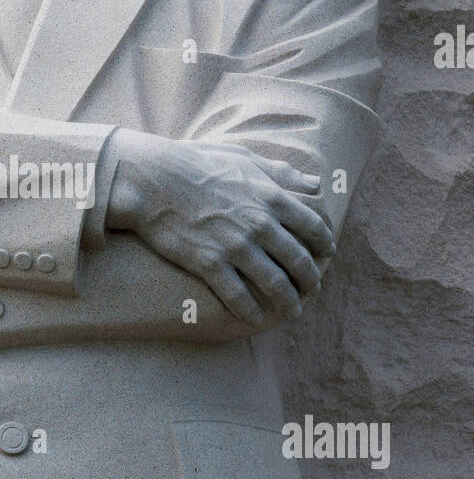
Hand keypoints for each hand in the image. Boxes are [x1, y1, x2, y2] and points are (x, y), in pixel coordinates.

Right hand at [106, 129, 333, 326]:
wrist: (152, 179)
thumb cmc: (197, 164)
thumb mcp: (245, 158)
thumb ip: (282, 173)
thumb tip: (316, 183)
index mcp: (271, 196)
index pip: (313, 227)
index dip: (324, 244)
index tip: (326, 254)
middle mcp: (259, 224)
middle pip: (299, 261)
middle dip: (311, 280)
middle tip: (313, 290)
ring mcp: (235, 246)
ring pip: (275, 284)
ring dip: (289, 302)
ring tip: (293, 311)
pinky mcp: (209, 263)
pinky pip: (238, 296)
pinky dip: (251, 312)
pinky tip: (256, 319)